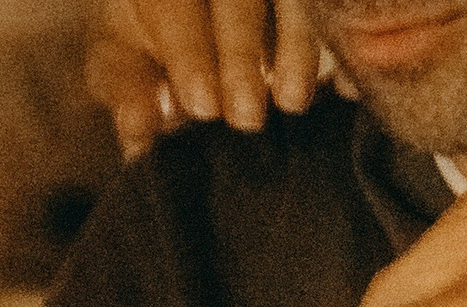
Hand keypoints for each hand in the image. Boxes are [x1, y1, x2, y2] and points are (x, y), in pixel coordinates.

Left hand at [89, 0, 322, 155]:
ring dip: (296, 47)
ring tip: (293, 102)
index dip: (188, 52)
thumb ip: (127, 86)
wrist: (189, 3)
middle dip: (239, 55)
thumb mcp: (124, 49)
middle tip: (246, 117)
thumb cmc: (151, 28)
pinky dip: (332, 43)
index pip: (171, 4)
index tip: (203, 106)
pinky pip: (323, 8)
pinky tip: (342, 84)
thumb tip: (138, 133)